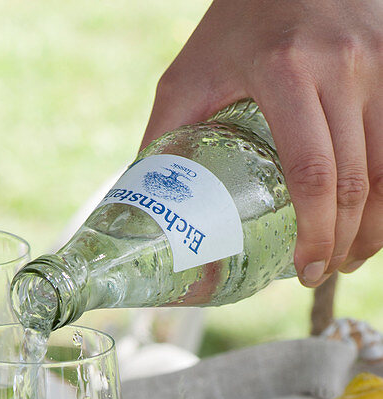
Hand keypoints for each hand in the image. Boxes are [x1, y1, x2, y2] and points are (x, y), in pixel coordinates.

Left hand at [141, 0, 382, 285]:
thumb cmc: (234, 24)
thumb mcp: (188, 75)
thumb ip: (164, 138)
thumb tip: (141, 212)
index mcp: (285, 71)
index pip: (312, 172)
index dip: (314, 232)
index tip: (303, 270)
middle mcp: (342, 66)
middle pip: (355, 180)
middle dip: (343, 242)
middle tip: (320, 273)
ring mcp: (377, 63)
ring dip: (374, 226)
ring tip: (348, 258)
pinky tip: (372, 220)